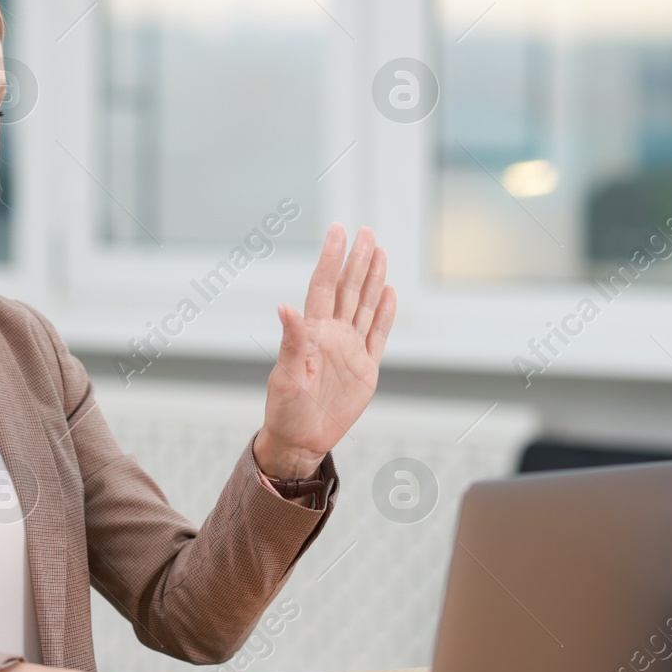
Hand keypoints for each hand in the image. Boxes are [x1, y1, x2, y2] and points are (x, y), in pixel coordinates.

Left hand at [253, 223, 396, 478]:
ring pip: (364, 306)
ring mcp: (350, 349)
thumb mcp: (285, 376)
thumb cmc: (285, 410)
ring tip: (379, 251)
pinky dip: (384, 313)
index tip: (338, 231)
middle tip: (366, 231)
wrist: (301, 440)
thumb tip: (284, 307)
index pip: (324, 286)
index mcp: (312, 333)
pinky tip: (388, 291)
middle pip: (348, 290)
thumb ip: (290, 341)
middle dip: (357, 260)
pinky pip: (377, 335)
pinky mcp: (365, 368)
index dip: (332, 258)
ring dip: (372, 279)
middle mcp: (332, 335)